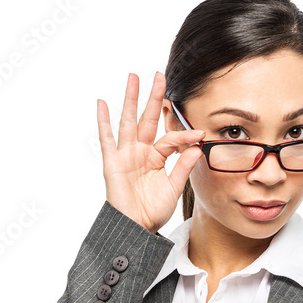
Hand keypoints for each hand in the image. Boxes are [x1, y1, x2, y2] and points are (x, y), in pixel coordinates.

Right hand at [96, 71, 204, 233]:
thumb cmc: (153, 211)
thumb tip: (197, 148)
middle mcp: (140, 152)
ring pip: (128, 121)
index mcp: (156, 157)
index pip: (170, 138)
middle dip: (153, 97)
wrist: (136, 228)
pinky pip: (107, 138)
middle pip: (147, 119)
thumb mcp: (173, 188)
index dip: (184, 134)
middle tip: (159, 75)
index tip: (199, 132)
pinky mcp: (112, 162)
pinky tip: (102, 103)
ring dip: (131, 99)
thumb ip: (183, 167)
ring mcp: (125, 155)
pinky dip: (104, 121)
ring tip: (133, 77)